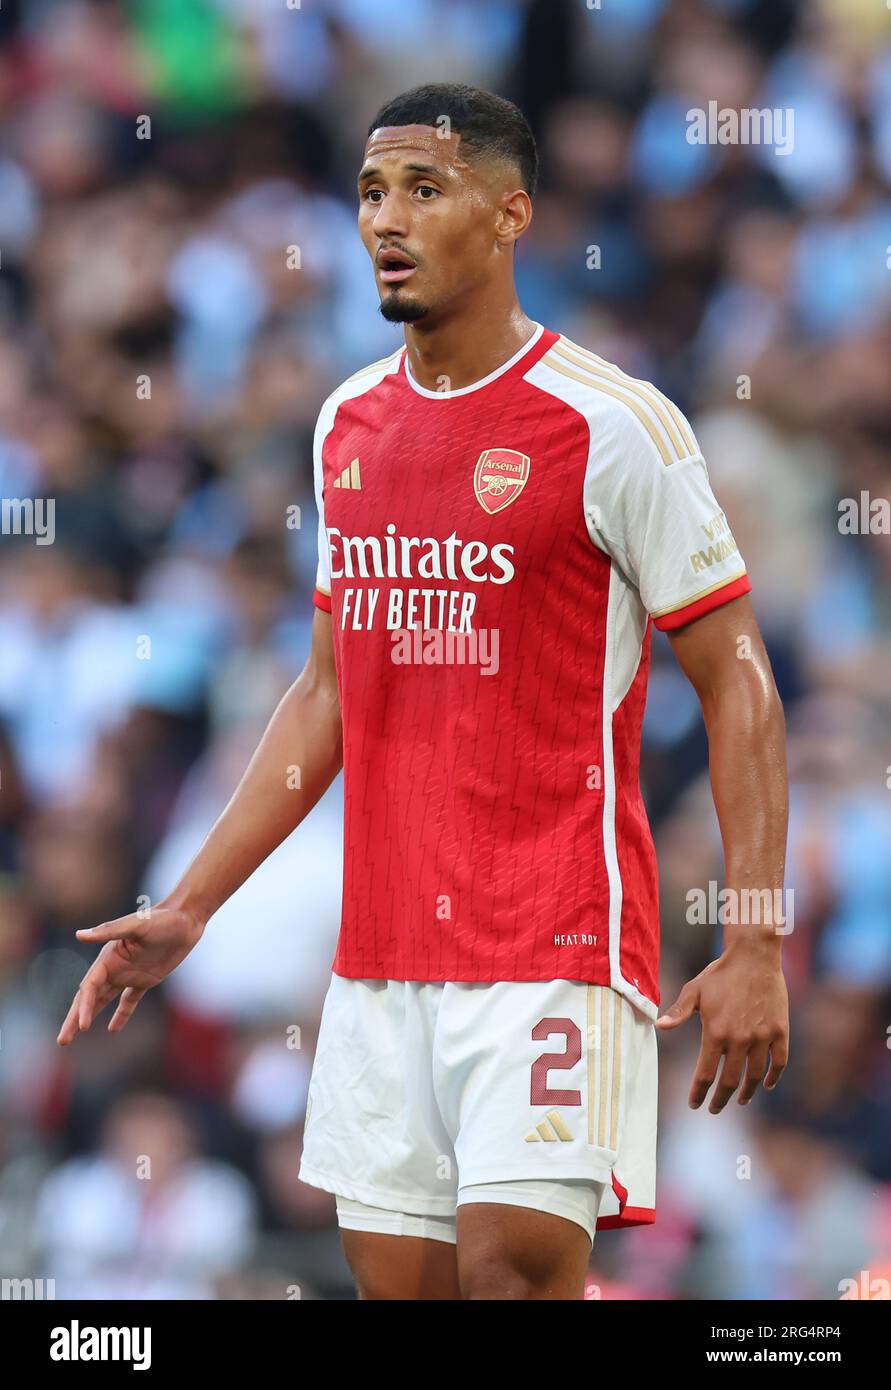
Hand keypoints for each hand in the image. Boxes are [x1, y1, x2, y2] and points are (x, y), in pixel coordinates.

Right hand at [57, 903, 204, 1045]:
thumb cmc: (161, 919)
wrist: (185, 919)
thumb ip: (109, 931)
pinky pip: (129, 1001)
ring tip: (76, 1035)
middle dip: (74, 1019)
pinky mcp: (146, 980)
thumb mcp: (136, 925)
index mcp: (108, 957)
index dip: (84, 1007)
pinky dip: (121, 1015)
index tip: (83, 1026)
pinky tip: (113, 1029)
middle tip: (62, 1041)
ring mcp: (129, 975)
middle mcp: (114, 967)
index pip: (90, 987)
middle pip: (90, 998)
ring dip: (90, 1016)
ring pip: (104, 1001)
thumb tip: (79, 935)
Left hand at [655, 949, 788, 1111]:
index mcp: (716, 1032)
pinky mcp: (780, 1031)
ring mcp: (762, 1037)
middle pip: (729, 1082)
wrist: (754, 956)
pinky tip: (767, 1084)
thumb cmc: (720, 973)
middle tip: (715, 1109)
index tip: (694, 1105)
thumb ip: (679, 1012)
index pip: (705, 1074)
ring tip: (740, 1099)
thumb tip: (660, 1027)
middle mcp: (740, 1039)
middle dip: (720, 1100)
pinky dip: (774, 1077)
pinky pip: (779, 1062)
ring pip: (755, 1076)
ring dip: (747, 1092)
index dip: (698, 1093)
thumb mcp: (694, 990)